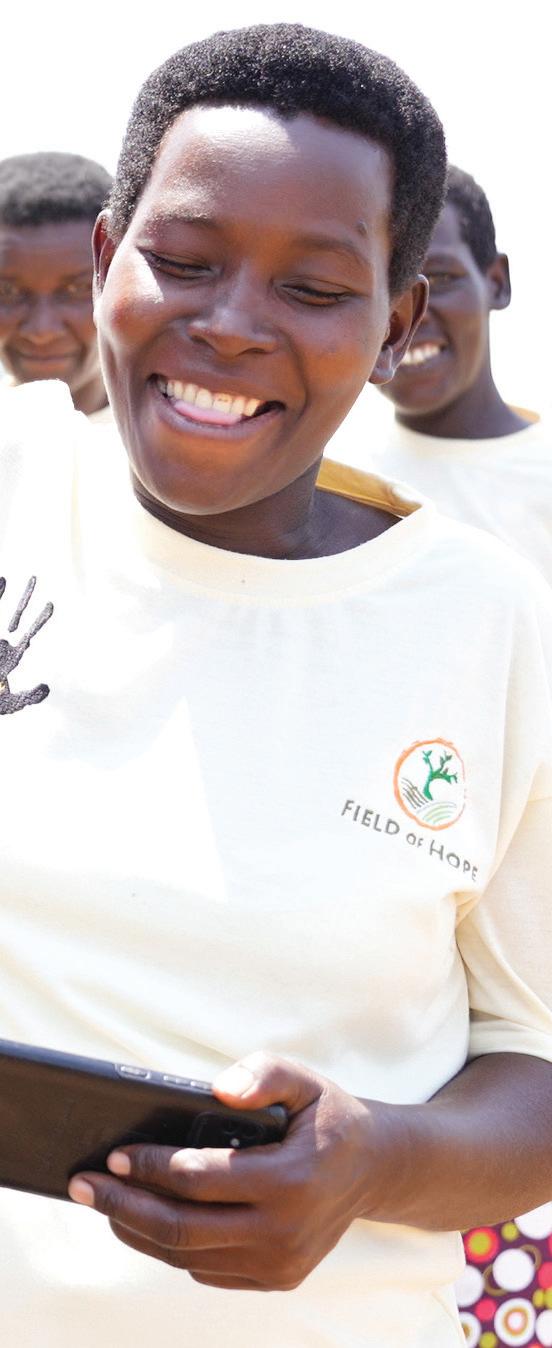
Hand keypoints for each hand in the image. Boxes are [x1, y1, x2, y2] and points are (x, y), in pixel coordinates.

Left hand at [68, 1053, 384, 1290]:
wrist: (373, 1167)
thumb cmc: (327, 1116)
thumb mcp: (304, 1079)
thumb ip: (264, 1073)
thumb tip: (219, 1092)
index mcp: (292, 1181)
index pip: (200, 1180)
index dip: (150, 1167)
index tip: (113, 1152)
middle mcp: (286, 1232)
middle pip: (183, 1229)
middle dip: (124, 1205)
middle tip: (84, 1184)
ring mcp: (281, 1263)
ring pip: (188, 1255)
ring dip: (137, 1230)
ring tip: (103, 1201)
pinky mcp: (276, 1278)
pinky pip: (207, 1269)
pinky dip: (169, 1247)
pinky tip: (143, 1220)